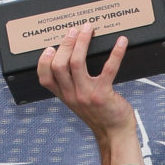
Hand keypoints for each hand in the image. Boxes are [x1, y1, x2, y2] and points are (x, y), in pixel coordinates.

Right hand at [37, 23, 141, 164]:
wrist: (115, 134)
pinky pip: (109, 69)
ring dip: (82, 42)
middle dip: (66, 44)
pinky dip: (116, 53)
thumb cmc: (100, 115)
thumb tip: (72, 60)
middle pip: (59, 65)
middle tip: (74, 30)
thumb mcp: (78, 103)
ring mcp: (87, 95)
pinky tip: (121, 42)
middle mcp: (73, 95)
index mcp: (65, 96)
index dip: (43, 61)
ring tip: (88, 30)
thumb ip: (72, 86)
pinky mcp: (104, 94)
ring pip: (77, 63)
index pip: (45, 78)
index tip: (49, 47)